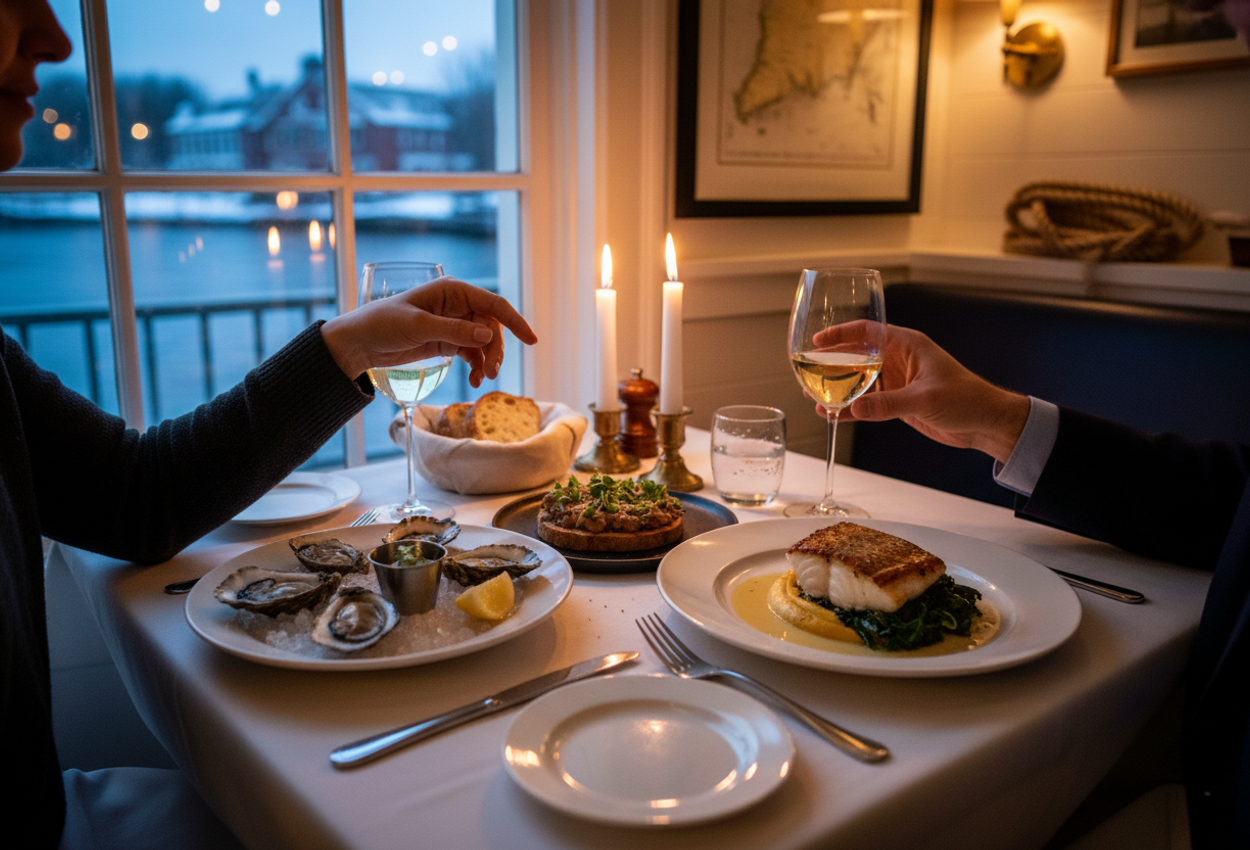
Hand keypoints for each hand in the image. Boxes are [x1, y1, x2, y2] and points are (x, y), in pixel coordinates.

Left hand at [320, 278, 537, 387]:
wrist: (359, 342)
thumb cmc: (383, 324)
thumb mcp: (418, 327)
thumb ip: (455, 331)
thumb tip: (488, 335)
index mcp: (452, 290)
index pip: (493, 304)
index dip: (515, 321)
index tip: (532, 340)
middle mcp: (457, 304)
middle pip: (492, 326)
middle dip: (496, 349)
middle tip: (491, 373)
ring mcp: (454, 323)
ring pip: (485, 342)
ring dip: (487, 361)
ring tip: (481, 379)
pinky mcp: (448, 340)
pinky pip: (472, 353)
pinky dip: (476, 366)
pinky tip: (473, 380)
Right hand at [811, 321, 1029, 463]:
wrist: (985, 423)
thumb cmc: (966, 398)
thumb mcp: (924, 399)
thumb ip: (887, 404)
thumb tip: (854, 408)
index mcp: (907, 345)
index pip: (867, 332)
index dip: (840, 334)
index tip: (817, 340)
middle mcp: (899, 360)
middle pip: (856, 356)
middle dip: (831, 364)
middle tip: (807, 372)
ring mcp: (897, 382)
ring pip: (858, 381)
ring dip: (837, 389)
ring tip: (813, 395)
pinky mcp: (898, 402)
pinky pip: (867, 402)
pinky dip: (850, 408)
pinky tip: (833, 413)